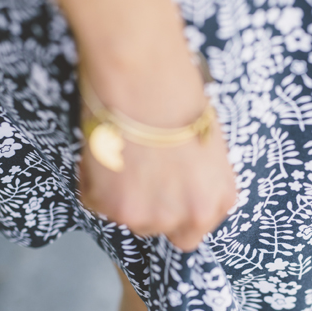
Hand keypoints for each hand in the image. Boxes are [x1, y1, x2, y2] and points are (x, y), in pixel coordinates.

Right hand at [78, 113, 237, 250]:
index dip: (172, 212)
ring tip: (123, 152)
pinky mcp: (114, 208)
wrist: (146, 77)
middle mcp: (189, 215)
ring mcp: (152, 216)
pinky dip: (93, 180)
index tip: (161, 192)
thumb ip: (197, 182)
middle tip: (138, 168)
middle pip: (157, 229)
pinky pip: (94, 201)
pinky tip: (105, 147)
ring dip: (119, 195)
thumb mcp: (208, 149)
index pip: (191, 233)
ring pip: (126, 218)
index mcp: (218, 200)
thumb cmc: (178, 97)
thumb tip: (177, 186)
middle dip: (146, 205)